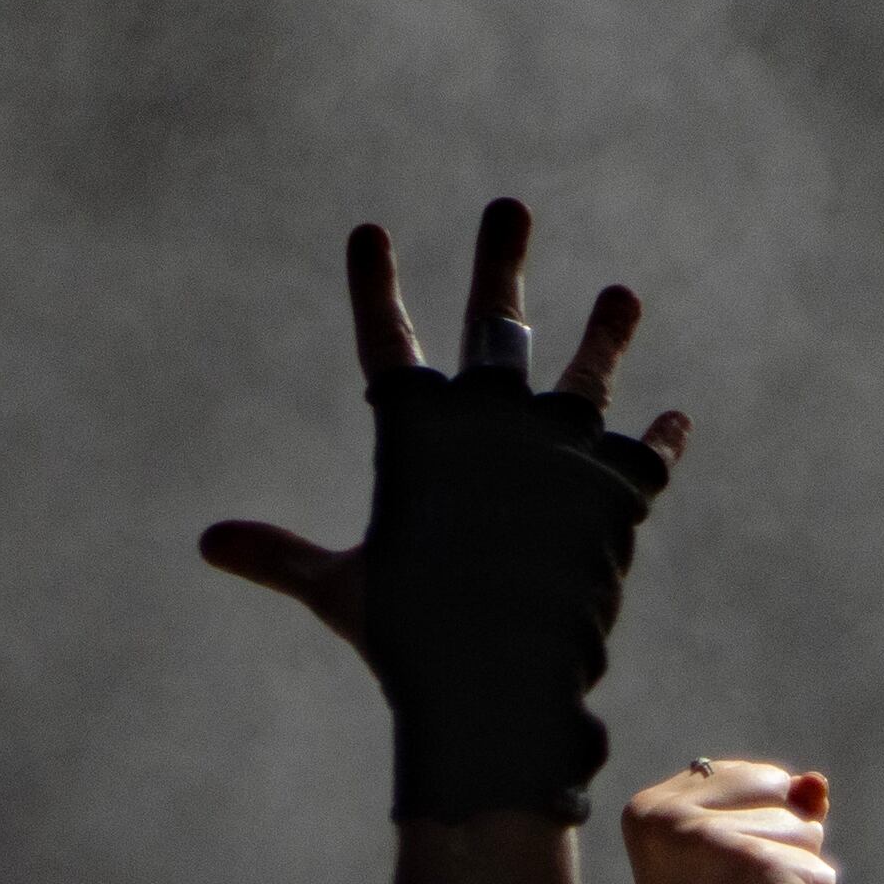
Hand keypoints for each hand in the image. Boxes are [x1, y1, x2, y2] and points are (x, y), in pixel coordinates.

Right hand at [200, 202, 693, 821]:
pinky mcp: (621, 487)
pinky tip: (674, 420)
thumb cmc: (408, 638)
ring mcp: (563, 446)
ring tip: (621, 297)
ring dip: (604, 333)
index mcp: (417, 429)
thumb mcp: (339, 590)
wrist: (500, 673)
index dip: (374, 286)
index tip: (371, 233)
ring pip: (587, 374)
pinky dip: (660, 440)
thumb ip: (282, 556)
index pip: (385, 339)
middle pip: (496, 324)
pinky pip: (647, 455)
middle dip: (500, 262)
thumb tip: (209, 543)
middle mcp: (495, 416)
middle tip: (509, 209)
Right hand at [626, 757, 836, 883]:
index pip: (751, 778)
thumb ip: (774, 807)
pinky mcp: (763, 872)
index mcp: (649, 809)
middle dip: (780, 847)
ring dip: (795, 879)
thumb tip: (816, 784)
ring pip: (806, 831)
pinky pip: (821, 871)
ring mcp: (716, 843)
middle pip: (781, 791)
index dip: (755, 832)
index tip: (715, 883)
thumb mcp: (736, 860)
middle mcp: (672, 819)